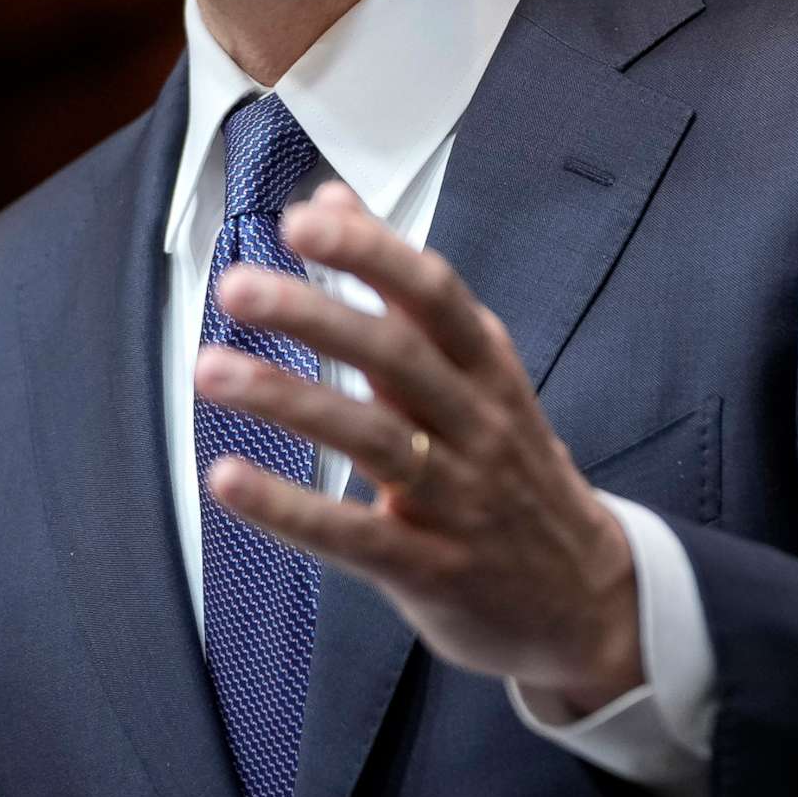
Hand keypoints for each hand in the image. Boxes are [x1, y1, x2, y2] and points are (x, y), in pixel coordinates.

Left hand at [195, 182, 643, 715]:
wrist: (585, 596)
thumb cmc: (511, 468)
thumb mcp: (476, 373)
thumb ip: (399, 290)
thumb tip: (330, 200)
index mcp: (488, 367)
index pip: (434, 294)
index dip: (370, 255)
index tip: (302, 221)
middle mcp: (479, 424)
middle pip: (398, 358)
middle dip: (316, 315)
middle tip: (238, 287)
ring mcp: (460, 499)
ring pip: (373, 439)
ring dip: (289, 399)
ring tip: (212, 368)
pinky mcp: (434, 570)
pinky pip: (356, 536)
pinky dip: (290, 508)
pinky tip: (229, 478)